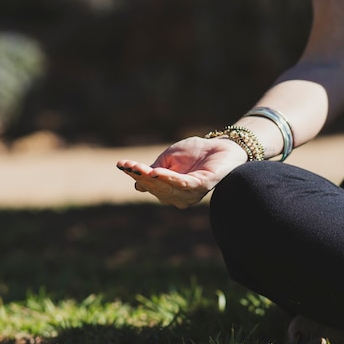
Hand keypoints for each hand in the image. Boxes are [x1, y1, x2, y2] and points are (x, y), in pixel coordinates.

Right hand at [116, 136, 246, 208]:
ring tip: (140, 169)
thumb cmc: (195, 152)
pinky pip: (183, 185)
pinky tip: (158, 172)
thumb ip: (154, 169)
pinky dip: (170, 179)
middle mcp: (178, 197)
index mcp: (168, 189)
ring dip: (152, 179)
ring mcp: (190, 194)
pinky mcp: (202, 187)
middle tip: (129, 165)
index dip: (135, 174)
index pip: (148, 184)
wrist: (221, 146)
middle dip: (141, 176)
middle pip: (155, 187)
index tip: (122, 164)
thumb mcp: (169, 158)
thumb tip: (137, 185)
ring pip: (166, 188)